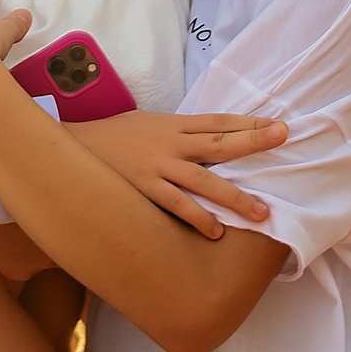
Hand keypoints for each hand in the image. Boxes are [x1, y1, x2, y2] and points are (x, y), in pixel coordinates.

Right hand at [64, 111, 285, 240]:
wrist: (67, 147)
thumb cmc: (109, 139)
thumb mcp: (143, 126)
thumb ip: (173, 134)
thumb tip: (200, 140)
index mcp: (171, 125)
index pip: (217, 121)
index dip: (248, 123)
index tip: (278, 124)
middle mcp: (169, 142)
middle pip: (218, 141)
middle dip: (253, 141)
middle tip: (283, 138)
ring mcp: (156, 165)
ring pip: (203, 179)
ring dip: (234, 195)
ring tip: (262, 211)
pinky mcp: (142, 187)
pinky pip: (175, 204)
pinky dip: (197, 217)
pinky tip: (215, 230)